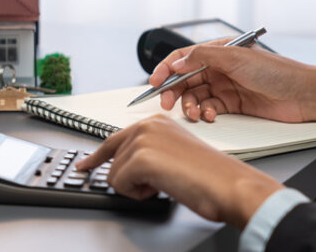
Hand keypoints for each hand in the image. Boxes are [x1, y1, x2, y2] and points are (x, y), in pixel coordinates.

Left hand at [75, 115, 282, 228]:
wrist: (230, 186)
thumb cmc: (211, 176)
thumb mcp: (173, 153)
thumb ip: (148, 152)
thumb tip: (124, 167)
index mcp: (155, 122)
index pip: (113, 140)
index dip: (96, 157)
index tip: (84, 165)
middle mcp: (146, 125)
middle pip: (112, 161)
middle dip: (130, 179)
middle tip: (158, 183)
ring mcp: (142, 139)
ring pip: (114, 175)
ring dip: (137, 187)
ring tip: (167, 182)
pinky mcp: (141, 158)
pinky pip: (120, 185)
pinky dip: (138, 194)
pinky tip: (162, 187)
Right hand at [149, 40, 315, 122]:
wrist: (304, 95)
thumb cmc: (277, 71)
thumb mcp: (236, 57)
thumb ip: (203, 56)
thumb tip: (178, 62)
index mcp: (219, 51)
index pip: (184, 58)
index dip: (166, 69)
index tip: (155, 82)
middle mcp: (219, 68)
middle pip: (185, 80)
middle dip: (174, 92)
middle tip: (167, 103)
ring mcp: (224, 87)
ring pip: (194, 96)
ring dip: (190, 105)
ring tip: (195, 113)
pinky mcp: (231, 105)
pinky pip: (208, 108)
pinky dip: (205, 113)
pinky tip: (210, 116)